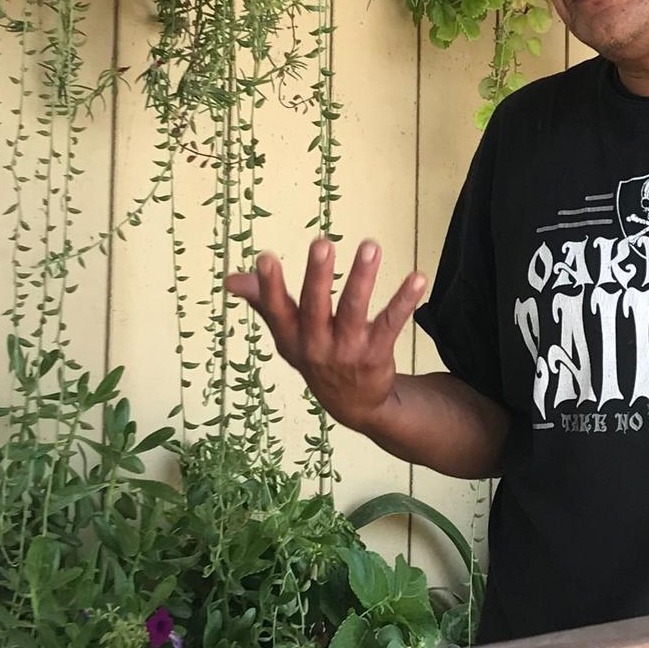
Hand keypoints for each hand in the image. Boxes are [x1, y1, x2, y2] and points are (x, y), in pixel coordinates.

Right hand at [224, 239, 427, 430]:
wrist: (353, 404)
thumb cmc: (316, 355)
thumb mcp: (287, 335)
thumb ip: (263, 302)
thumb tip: (231, 279)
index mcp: (291, 337)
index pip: (276, 310)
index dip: (269, 287)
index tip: (265, 258)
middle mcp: (316, 345)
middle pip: (315, 308)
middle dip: (317, 276)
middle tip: (321, 243)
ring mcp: (347, 351)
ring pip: (354, 310)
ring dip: (362, 278)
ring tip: (370, 247)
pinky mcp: (376, 354)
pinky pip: (391, 324)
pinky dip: (404, 301)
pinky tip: (417, 278)